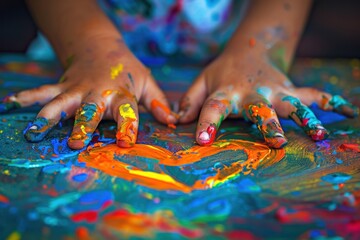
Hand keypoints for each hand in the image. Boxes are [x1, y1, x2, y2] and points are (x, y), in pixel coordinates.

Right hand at [0, 36, 176, 148]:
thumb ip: (158, 104)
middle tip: (75, 143)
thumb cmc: (127, 70)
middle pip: (90, 110)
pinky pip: (42, 91)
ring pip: (61, 103)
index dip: (127, 127)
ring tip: (35, 131)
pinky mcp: (62, 86)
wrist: (101, 47)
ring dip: (48, 116)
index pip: (127, 113)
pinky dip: (26, 98)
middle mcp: (98, 93)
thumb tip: (173, 122)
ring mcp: (77, 89)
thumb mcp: (147, 83)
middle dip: (82, 126)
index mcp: (122, 94)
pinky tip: (9, 105)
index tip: (124, 143)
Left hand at [178, 48, 358, 147]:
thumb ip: (188, 102)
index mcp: (225, 93)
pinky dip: (331, 102)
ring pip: (292, 104)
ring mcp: (274, 91)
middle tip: (277, 141)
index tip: (202, 140)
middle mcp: (252, 94)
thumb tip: (175, 122)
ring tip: (318, 134)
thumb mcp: (201, 82)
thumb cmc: (221, 73)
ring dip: (306, 118)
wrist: (249, 52)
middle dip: (268, 125)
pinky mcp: (290, 89)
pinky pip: (313, 95)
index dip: (206, 123)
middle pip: (259, 109)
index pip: (212, 108)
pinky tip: (348, 111)